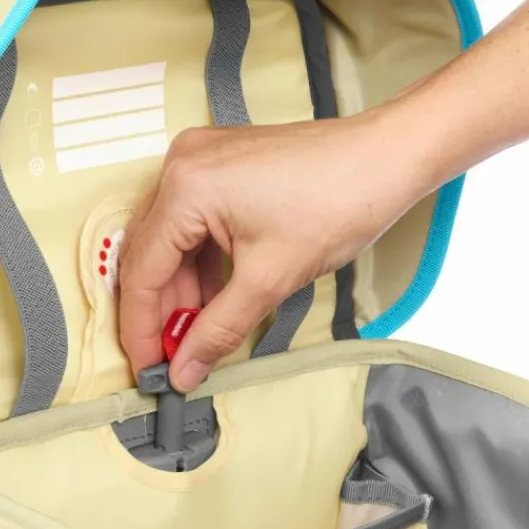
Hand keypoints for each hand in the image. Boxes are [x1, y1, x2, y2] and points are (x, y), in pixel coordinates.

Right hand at [118, 104, 436, 391]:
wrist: (387, 158)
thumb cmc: (339, 201)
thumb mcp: (270, 280)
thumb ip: (218, 331)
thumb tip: (184, 369)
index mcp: (185, 187)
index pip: (142, 272)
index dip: (141, 329)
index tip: (149, 369)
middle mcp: (182, 166)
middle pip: (151, 256)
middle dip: (162, 313)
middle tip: (174, 360)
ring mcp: (200, 162)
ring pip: (172, 244)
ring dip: (182, 293)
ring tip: (197, 337)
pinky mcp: (220, 167)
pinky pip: (193, 225)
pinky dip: (201, 267)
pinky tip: (213, 302)